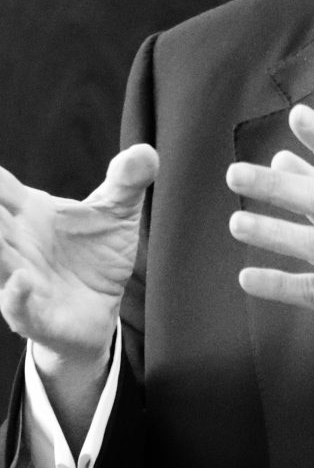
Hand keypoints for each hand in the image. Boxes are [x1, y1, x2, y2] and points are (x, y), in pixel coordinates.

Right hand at [0, 145, 157, 363]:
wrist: (103, 307)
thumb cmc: (99, 253)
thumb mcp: (118, 212)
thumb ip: (128, 180)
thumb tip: (146, 152)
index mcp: (30, 212)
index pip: (3, 188)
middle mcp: (18, 244)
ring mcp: (22, 280)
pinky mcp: (35, 315)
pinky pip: (17, 307)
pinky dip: (16, 295)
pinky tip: (20, 280)